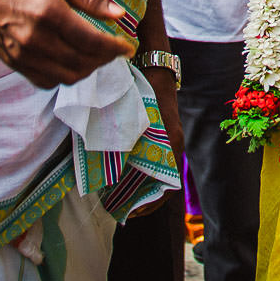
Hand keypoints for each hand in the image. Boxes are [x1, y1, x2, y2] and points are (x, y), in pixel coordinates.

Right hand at [0, 0, 133, 87]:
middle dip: (104, 60)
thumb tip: (120, 14)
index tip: (128, 47)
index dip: (114, 48)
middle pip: (81, 63)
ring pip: (65, 77)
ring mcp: (23, 55)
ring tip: (97, 56)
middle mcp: (36, 39)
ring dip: (87, 70)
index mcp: (50, 13)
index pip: (91, 42)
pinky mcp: (15, 63)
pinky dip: (65, 77)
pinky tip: (72, 62)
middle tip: (114, 50)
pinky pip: (46, 82)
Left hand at [127, 64, 183, 217]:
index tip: (131, 214)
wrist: (157, 66)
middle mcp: (174, 144)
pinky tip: (125, 170)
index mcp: (172, 145)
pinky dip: (144, 170)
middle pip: (162, 183)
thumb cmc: (146, 90)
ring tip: (119, 193)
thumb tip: (104, 172)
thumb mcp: (133, 119)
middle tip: (120, 207)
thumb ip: (122, 143)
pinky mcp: (166, 131)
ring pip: (159, 171)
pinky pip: (157, 159)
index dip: (150, 206)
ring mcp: (171, 137)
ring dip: (142, 185)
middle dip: (143, 199)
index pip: (168, 188)